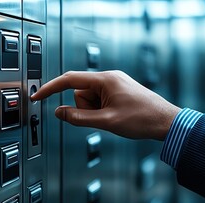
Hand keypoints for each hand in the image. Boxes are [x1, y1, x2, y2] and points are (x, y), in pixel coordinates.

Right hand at [31, 70, 180, 140]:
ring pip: (89, 99)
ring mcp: (114, 84)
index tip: (37, 96)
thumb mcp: (106, 122)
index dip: (50, 88)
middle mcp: (109, 78)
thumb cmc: (142, 119)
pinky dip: (102, 111)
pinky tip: (118, 116)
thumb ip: (79, 118)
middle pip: (80, 93)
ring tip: (115, 118)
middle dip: (85, 108)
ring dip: (95, 111)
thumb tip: (59, 113)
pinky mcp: (118, 91)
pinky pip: (99, 101)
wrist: (167, 122)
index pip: (69, 80)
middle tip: (105, 118)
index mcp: (105, 80)